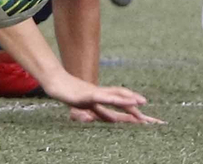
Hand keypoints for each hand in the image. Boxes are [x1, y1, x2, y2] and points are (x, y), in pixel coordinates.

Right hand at [43, 72, 159, 123]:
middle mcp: (100, 93)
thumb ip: (101, 111)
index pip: (120, 99)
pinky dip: (110, 99)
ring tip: (139, 102)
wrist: (56, 82)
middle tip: (146, 106)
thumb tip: (114, 120)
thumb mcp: (89, 105)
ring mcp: (94, 93)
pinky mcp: (86, 95)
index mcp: (102, 96)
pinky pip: (101, 98)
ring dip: (127, 99)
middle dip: (134, 102)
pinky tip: (117, 101)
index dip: (131, 104)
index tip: (143, 111)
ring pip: (113, 95)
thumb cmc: (71, 93)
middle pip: (120, 96)